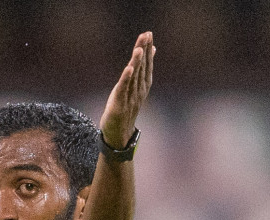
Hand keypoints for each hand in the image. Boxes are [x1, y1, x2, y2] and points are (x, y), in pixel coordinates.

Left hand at [100, 32, 155, 149]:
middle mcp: (138, 90)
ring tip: (139, 48)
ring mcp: (130, 97)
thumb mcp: (134, 88)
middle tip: (147, 34)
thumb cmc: (126, 108)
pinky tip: (129, 68)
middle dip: (144, 50)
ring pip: (134, 77)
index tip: (149, 34)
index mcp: (142, 85)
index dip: (147, 49)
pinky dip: (126, 79)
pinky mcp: (120, 105)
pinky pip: (124, 90)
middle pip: (141, 67)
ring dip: (136, 62)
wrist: (119, 134)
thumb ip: (142, 70)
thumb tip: (151, 52)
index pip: (146, 64)